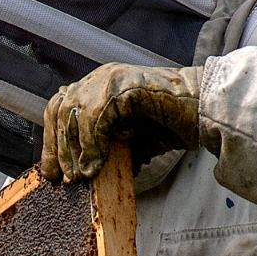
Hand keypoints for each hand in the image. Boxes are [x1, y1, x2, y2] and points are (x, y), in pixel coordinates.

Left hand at [38, 62, 203, 182]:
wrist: (204, 110)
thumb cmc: (172, 124)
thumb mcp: (131, 141)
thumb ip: (108, 151)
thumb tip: (86, 174)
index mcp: (98, 87)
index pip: (60, 107)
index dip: (51, 139)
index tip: (51, 170)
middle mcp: (100, 78)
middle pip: (59, 108)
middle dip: (57, 146)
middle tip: (62, 177)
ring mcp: (110, 78)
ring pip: (72, 111)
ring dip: (72, 148)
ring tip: (80, 176)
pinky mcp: (122, 86)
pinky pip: (94, 116)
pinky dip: (92, 144)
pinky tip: (96, 166)